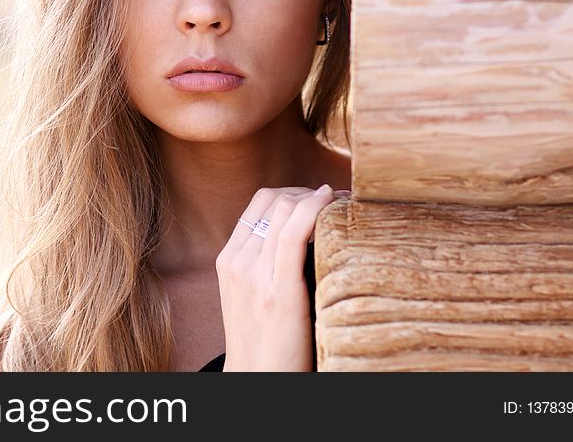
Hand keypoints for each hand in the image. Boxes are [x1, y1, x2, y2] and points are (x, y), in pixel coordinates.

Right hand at [215, 184, 335, 370]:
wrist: (256, 381)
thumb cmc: (265, 341)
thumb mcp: (252, 295)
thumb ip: (266, 264)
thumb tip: (304, 235)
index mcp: (228, 259)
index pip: (260, 202)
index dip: (293, 192)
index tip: (319, 197)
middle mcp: (237, 262)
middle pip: (273, 200)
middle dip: (308, 191)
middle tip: (337, 198)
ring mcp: (254, 275)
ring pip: (284, 209)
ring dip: (318, 198)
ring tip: (344, 202)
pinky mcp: (278, 292)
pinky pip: (294, 233)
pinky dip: (314, 209)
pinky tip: (333, 203)